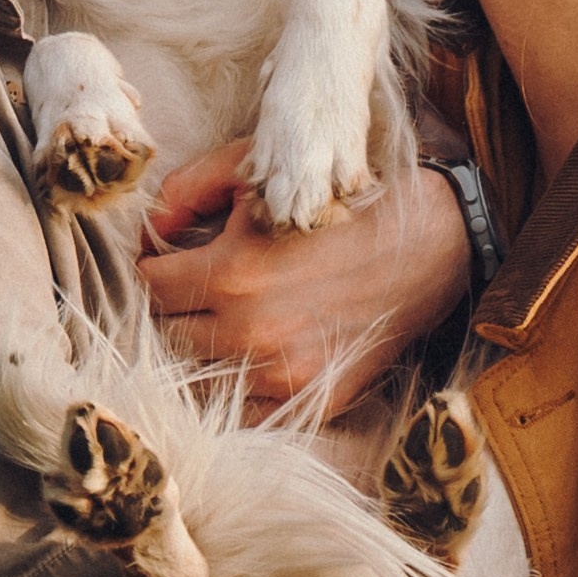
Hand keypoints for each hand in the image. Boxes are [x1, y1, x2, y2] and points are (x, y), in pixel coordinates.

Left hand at [139, 140, 471, 414]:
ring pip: (198, 374)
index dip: (153, 266)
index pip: (150, 285)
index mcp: (233, 271)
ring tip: (224, 316)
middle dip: (175, 306)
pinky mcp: (312, 396)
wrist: (428, 238)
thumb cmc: (337, 197)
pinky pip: (242, 409)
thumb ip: (186, 189)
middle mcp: (251, 330)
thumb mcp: (258, 167)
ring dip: (202, 347)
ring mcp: (282, 372)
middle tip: (196, 285)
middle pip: (167, 333)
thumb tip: (149, 227)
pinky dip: (237, 384)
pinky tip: (253, 351)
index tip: (166, 258)